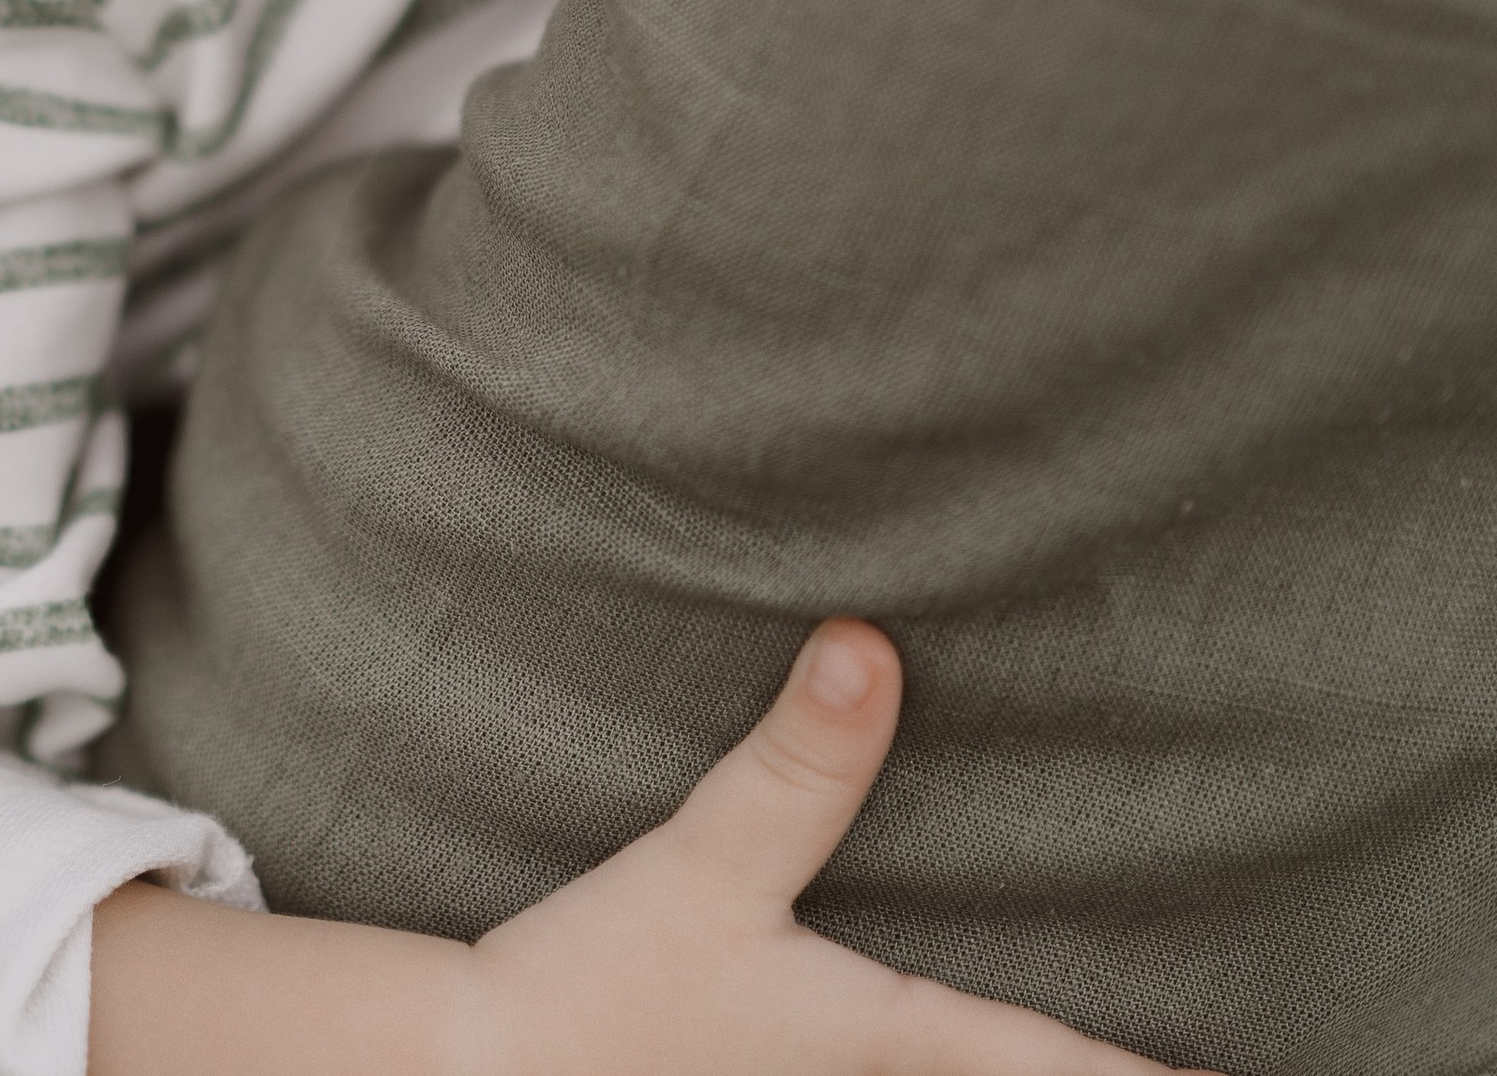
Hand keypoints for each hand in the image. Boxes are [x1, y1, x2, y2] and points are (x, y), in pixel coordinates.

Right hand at [458, 623, 1214, 1071]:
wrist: (482, 1072)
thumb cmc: (600, 987)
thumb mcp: (703, 864)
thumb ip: (794, 762)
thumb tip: (869, 644)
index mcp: (880, 1043)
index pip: (1045, 1063)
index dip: (1142, 1073)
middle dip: (1091, 1069)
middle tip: (1193, 1057)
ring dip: (1014, 1062)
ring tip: (1087, 1040)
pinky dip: (942, 1062)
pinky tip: (921, 1039)